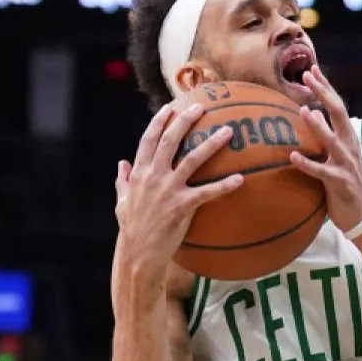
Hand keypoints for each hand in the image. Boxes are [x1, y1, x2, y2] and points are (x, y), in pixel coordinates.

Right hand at [113, 102, 241, 282]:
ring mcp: (168, 190)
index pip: (149, 139)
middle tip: (202, 107)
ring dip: (211, 144)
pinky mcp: (182, 206)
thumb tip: (121, 164)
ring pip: (192, 160)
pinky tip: (241, 179)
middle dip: (185, 120)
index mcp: (140, 173)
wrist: (138, 254)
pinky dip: (224, 185)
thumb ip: (123, 181)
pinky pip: (207, 192)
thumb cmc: (132, 229)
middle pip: (170, 141)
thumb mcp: (122, 202)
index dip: (160, 121)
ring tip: (228, 131)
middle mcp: (153, 176)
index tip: (171, 106)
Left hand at [289, 66, 361, 235]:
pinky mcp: (340, 183)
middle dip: (323, 93)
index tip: (312, 69)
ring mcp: (346, 165)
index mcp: (349, 139)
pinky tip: (292, 156)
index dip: (326, 87)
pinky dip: (307, 164)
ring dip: (318, 126)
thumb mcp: (338, 159)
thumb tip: (309, 118)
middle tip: (307, 75)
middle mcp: (350, 148)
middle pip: (338, 114)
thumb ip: (326, 140)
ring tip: (304, 111)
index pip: (337, 107)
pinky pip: (321, 172)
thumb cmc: (345, 187)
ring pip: (332, 141)